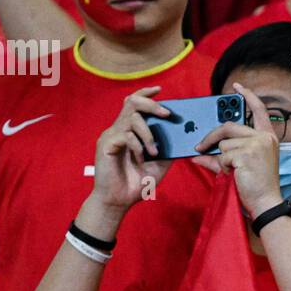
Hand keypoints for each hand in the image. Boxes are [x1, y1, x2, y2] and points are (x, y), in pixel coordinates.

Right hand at [91, 86, 172, 212]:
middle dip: (152, 105)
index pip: (135, 103)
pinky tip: (141, 158)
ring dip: (148, 133)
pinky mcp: (106, 144)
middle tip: (166, 114)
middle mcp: (119, 129)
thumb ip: (169, 149)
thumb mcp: (159, 164)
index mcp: (130, 130)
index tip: (160, 90)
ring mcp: (111, 135)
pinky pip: (126, 136)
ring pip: (132, 118)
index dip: (146, 93)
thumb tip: (184, 136)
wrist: (119, 201)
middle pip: (132, 102)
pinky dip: (138, 146)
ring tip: (154, 151)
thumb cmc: (136, 182)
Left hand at [193, 82, 283, 216]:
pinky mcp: (247, 153)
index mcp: (267, 137)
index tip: (237, 87)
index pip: (259, 110)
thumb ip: (221, 157)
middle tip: (200, 146)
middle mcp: (264, 138)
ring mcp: (256, 144)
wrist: (265, 202)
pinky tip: (235, 175)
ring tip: (233, 171)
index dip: (248, 96)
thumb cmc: (256, 186)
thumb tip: (197, 155)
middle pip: (229, 126)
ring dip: (222, 159)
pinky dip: (223, 167)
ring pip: (224, 144)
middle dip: (211, 137)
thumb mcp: (241, 166)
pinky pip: (223, 155)